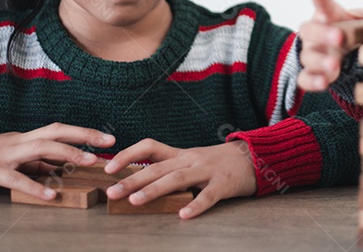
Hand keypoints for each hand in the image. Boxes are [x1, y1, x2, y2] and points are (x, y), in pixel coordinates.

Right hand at [0, 122, 114, 199]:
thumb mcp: (12, 158)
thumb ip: (34, 162)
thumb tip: (60, 168)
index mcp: (24, 139)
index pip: (58, 130)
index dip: (83, 132)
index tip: (108, 138)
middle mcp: (18, 141)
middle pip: (55, 131)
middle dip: (84, 135)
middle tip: (110, 143)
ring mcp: (5, 154)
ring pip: (40, 148)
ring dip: (66, 154)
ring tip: (88, 161)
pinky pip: (15, 179)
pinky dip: (34, 186)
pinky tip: (50, 195)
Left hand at [103, 139, 256, 217]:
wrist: (254, 156)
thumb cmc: (218, 163)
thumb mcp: (192, 160)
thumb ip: (169, 169)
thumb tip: (136, 181)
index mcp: (180, 154)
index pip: (150, 146)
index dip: (128, 154)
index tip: (108, 168)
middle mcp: (190, 159)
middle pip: (158, 167)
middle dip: (132, 180)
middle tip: (111, 193)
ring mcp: (207, 170)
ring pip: (177, 179)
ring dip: (154, 190)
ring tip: (135, 201)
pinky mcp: (224, 183)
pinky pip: (208, 195)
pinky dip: (196, 205)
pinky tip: (183, 216)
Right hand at [297, 0, 362, 91]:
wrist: (339, 57)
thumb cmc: (349, 33)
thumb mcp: (362, 23)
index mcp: (327, 16)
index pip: (321, 3)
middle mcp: (313, 35)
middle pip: (310, 30)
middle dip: (323, 33)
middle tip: (339, 37)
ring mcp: (310, 54)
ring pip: (308, 56)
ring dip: (321, 60)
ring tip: (335, 65)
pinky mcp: (309, 74)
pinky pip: (304, 78)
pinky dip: (313, 81)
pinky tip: (323, 82)